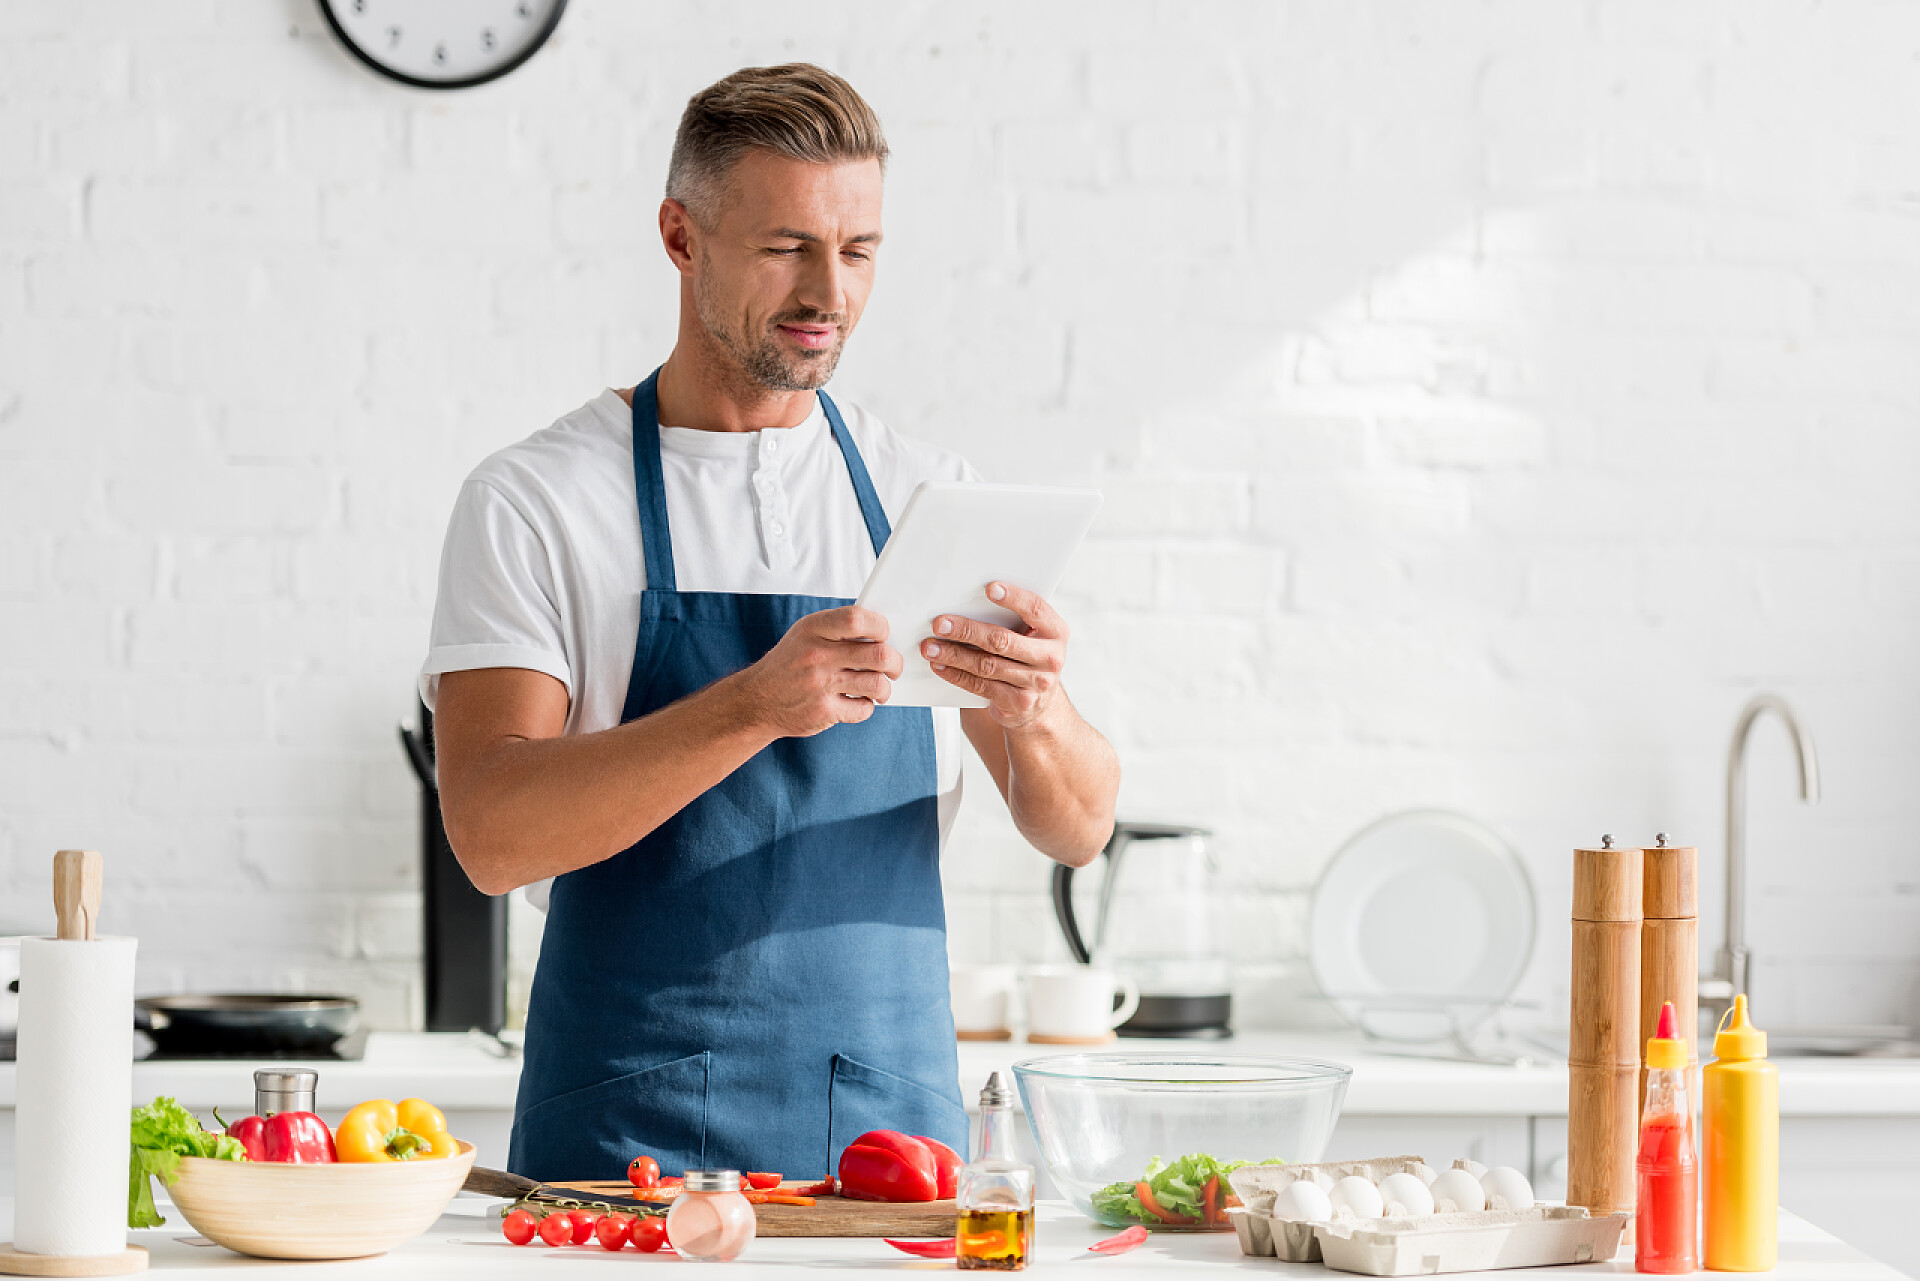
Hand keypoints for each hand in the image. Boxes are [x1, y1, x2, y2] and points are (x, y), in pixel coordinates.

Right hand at [736, 606, 901, 737]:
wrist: (757, 701)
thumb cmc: (789, 664)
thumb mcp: (804, 634)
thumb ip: (837, 628)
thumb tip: (880, 630)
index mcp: (813, 629)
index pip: (857, 620)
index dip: (880, 627)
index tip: (883, 635)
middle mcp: (817, 656)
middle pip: (878, 655)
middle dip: (895, 662)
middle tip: (893, 667)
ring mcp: (820, 685)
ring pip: (877, 684)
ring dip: (884, 688)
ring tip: (878, 688)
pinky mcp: (823, 711)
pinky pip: (863, 709)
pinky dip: (867, 707)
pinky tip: (858, 702)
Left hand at [922, 583, 1068, 729]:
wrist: (1039, 703)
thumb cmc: (1027, 655)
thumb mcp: (1032, 636)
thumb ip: (1013, 619)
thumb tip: (966, 599)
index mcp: (1056, 632)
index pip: (1036, 609)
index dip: (1014, 598)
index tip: (989, 588)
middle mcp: (1051, 658)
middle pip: (1003, 640)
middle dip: (967, 630)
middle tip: (939, 623)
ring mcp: (1036, 684)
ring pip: (986, 665)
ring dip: (954, 655)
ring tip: (930, 647)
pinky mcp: (1018, 703)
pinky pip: (981, 686)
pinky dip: (956, 675)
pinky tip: (939, 665)